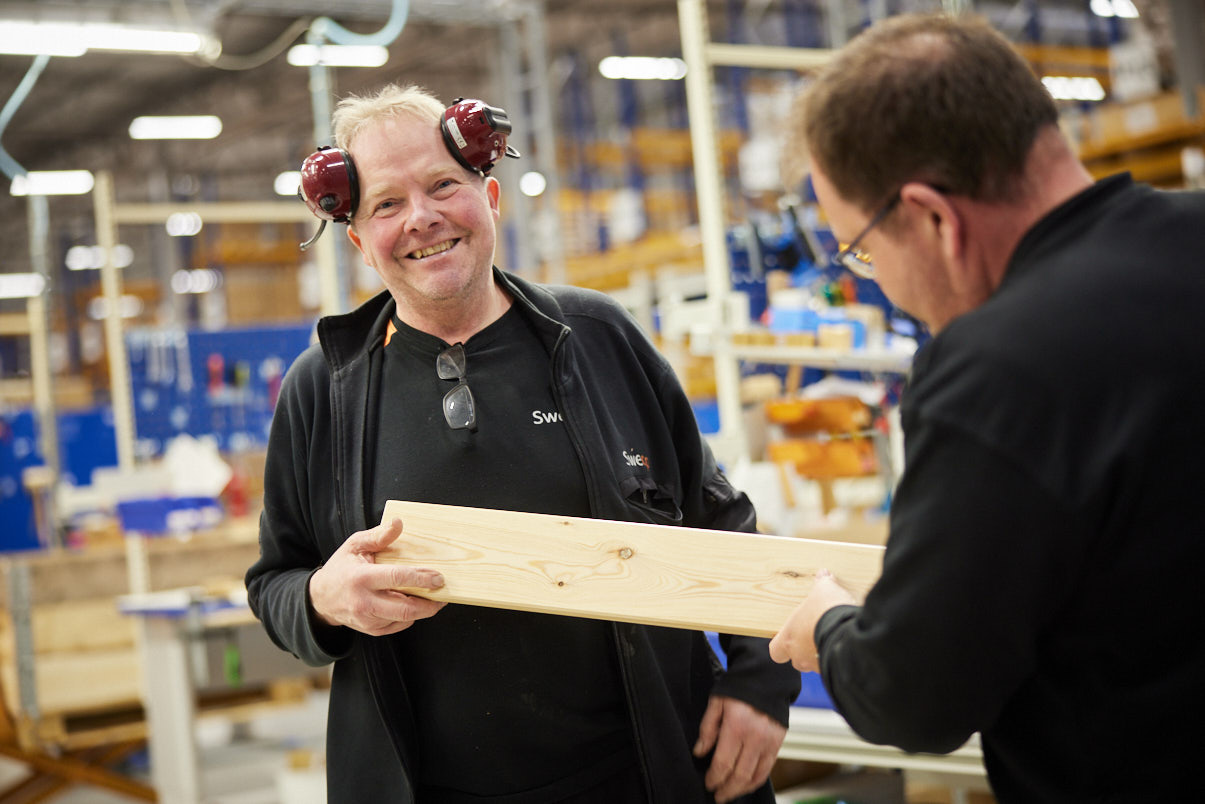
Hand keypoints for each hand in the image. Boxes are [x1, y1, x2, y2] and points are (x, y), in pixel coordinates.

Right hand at [309, 518, 446, 635]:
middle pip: (405, 608)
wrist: (321, 599)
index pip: (397, 578)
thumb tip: (398, 523)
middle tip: (444, 593)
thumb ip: (378, 536)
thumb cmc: (341, 568)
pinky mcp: (372, 630)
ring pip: (405, 618)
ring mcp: (368, 620)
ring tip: (434, 597)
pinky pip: (399, 625)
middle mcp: (364, 602)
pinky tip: (414, 603)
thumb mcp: (355, 545)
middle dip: (430, 603)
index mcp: (361, 578)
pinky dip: (411, 615)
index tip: (439, 577)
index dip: (421, 578)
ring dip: (423, 609)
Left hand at [693, 695, 785, 802]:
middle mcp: (755, 737)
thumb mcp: (717, 702)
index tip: (708, 783)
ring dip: (740, 790)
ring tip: (729, 794)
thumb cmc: (738, 687)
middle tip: (717, 796)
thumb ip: (707, 728)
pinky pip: (767, 770)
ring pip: (754, 776)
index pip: (723, 762)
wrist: (767, 677)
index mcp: (736, 725)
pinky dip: (755, 781)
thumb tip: (699, 752)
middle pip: (739, 774)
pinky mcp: (778, 743)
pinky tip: (746, 786)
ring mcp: (768, 742)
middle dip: (726, 789)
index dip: (714, 777)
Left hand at [768, 569, 856, 671]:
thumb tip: (824, 574)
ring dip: (822, 652)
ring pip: (815, 663)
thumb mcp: (825, 590)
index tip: (790, 635)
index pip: (776, 650)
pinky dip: (837, 657)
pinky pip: (833, 666)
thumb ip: (822, 583)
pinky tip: (846, 644)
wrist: (850, 634)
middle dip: (805, 649)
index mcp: (789, 638)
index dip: (781, 644)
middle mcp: (800, 656)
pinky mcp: (835, 671)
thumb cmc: (828, 612)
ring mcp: (817, 666)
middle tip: (815, 634)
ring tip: (835, 637)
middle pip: (797, 659)